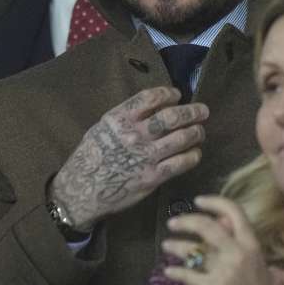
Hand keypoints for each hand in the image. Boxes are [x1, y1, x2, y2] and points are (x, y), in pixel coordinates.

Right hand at [50, 87, 207, 229]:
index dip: (169, 94)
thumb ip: (125, 117)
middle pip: (172, 117)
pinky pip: (181, 163)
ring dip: (196, 132)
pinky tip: (195, 153)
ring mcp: (145, 156)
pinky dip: (193, 155)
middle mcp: (134, 134)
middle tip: (203, 111)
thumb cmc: (90, 157)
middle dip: (192, 111)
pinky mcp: (152, 177)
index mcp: (119, 118)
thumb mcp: (102, 128)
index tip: (178, 95)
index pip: (151, 97)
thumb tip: (154, 107)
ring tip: (200, 132)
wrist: (81, 191)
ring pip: (182, 138)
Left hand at [163, 196, 283, 284]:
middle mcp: (239, 252)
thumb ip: (240, 243)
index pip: (233, 211)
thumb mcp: (256, 263)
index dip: (214, 202)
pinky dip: (176, 272)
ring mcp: (225, 270)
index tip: (198, 201)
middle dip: (186, 221)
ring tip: (167, 245)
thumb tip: (221, 223)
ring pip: (193, 250)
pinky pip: (188, 275)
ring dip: (176, 246)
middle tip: (173, 223)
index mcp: (252, 243)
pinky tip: (169, 271)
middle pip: (206, 226)